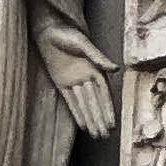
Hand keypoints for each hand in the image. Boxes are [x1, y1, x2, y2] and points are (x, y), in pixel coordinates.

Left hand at [36, 16, 117, 135]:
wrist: (48, 29)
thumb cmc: (68, 33)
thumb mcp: (84, 44)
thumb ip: (99, 58)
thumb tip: (116, 68)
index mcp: (95, 68)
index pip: (103, 94)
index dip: (107, 109)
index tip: (112, 123)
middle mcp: (85, 77)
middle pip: (94, 102)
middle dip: (99, 119)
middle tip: (104, 136)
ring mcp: (73, 81)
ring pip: (83, 105)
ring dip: (90, 119)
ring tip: (96, 135)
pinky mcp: (61, 83)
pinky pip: (70, 102)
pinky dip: (76, 113)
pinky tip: (83, 125)